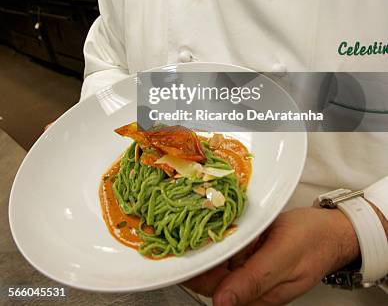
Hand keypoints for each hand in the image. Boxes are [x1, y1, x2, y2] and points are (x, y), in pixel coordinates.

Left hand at [185, 207, 359, 304]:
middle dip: (199, 252)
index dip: (193, 268)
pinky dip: (224, 236)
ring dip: (210, 242)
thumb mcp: (284, 255)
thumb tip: (222, 303)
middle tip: (185, 224)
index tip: (179, 247)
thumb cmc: (313, 241)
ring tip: (201, 218)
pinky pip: (231, 249)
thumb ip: (253, 279)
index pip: (211, 288)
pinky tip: (223, 221)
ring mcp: (251, 271)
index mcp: (256, 295)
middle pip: (210, 275)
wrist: (334, 231)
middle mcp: (250, 288)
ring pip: (218, 261)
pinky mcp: (253, 257)